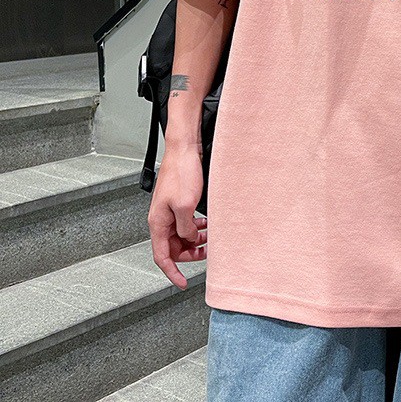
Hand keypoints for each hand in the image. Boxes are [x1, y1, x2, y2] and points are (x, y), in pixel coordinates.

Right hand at [147, 141, 206, 288]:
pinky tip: (206, 222)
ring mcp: (170, 210)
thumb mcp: (186, 206)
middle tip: (207, 251)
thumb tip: (189, 240)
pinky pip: (186, 222)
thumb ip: (186, 228)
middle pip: (173, 248)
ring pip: (182, 235)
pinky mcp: (179, 202)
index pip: (162, 257)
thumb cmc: (182, 172)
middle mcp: (161, 218)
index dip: (172, 273)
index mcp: (158, 222)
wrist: (185, 149)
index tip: (182, 283)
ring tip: (210, 234)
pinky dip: (197, 226)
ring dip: (196, 238)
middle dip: (190, 253)